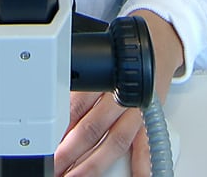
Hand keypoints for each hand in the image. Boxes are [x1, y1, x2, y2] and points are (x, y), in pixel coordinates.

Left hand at [55, 12, 180, 176]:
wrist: (159, 42)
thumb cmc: (123, 56)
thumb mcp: (96, 64)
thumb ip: (78, 89)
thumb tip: (56, 120)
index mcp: (103, 77)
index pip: (75, 106)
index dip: (59, 129)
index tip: (47, 146)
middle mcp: (122, 94)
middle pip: (92, 127)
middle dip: (70, 152)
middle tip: (55, 166)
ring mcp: (139, 108)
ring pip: (115, 140)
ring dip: (94, 164)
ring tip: (75, 176)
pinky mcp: (151, 118)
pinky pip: (145, 145)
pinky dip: (141, 165)